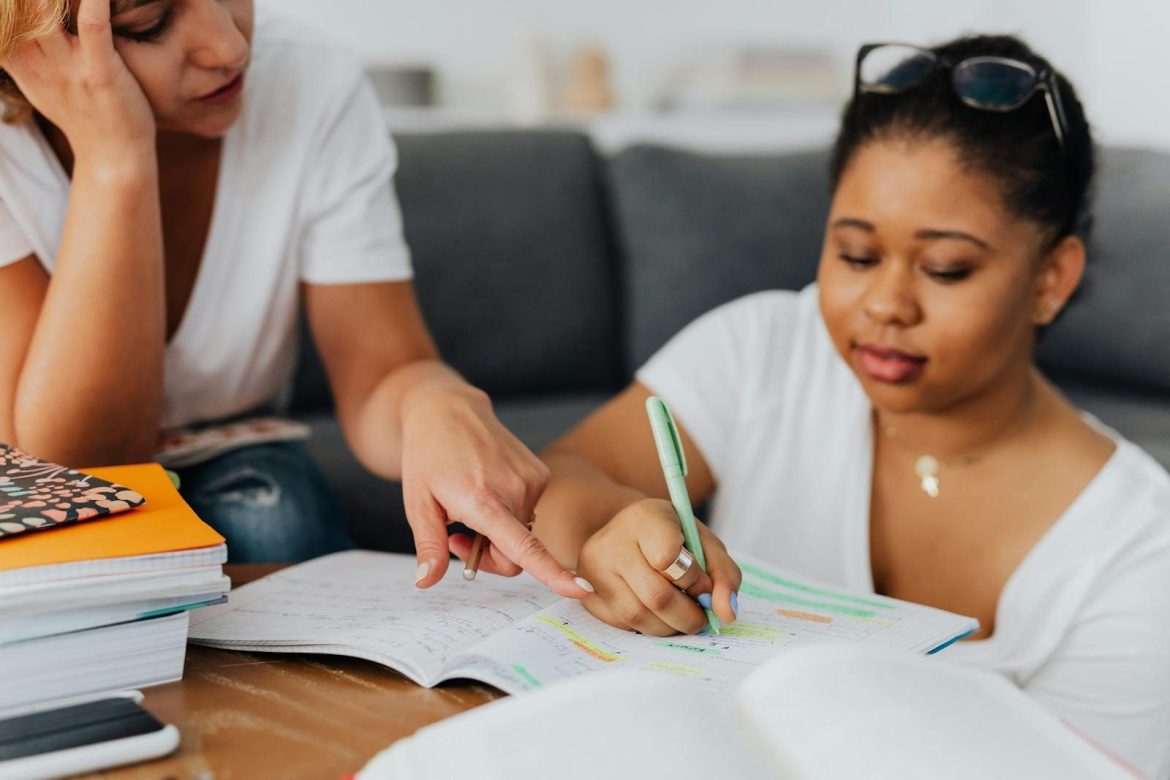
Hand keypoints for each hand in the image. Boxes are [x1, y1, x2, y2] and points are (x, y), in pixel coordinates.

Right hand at [3, 0, 154, 161]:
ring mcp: (69, 66)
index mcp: (20, 60)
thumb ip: (22, 51)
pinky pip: (93, 26)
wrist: (114, 160)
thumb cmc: (84, 116)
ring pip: (45, 8)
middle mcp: (38, 60)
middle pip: (13, 5)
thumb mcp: (40, 82)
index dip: (0, 2)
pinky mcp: (101, 72)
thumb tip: (9, 29)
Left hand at [401, 385, 590, 598]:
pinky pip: (527, 513)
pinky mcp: (540, 474)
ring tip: (469, 505)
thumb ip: (429, 546)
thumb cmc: (428, 456)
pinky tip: (486, 489)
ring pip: (523, 535)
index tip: (580, 589)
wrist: (447, 411)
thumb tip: (426, 582)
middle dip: (489, 556)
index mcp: (484, 501)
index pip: (525, 548)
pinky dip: (508, 513)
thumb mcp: (418, 504)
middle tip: (455, 537)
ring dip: (498, 533)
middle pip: (516, 554)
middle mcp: (515, 490)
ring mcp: (532, 480)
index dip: (553, 573)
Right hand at [575, 499, 740, 635]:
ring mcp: (594, 567)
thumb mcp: (705, 544)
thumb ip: (724, 575)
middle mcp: (612, 540)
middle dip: (689, 616)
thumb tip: (727, 614)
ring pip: (639, 617)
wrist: (630, 533)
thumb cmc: (674, 538)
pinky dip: (648, 627)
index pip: (668, 558)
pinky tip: (656, 613)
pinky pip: (623, 625)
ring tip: (681, 615)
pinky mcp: (586, 591)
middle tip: (700, 615)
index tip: (703, 583)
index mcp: (645, 517)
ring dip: (670, 627)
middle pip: (656, 596)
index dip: (694, 579)